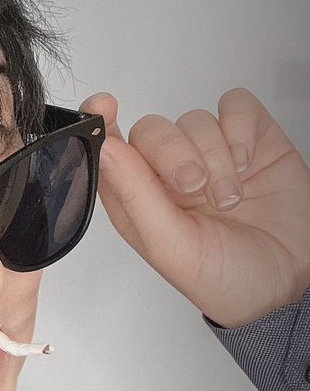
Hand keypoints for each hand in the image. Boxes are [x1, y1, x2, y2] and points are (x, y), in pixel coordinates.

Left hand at [79, 88, 309, 327]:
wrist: (289, 284)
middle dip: (175, 154)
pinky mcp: (250, 139)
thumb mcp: (170, 246)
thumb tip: (104, 150)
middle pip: (153, 130)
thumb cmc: (225, 279)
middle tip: (196, 187)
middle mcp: (169, 175)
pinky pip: (236, 106)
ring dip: (215, 156)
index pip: (109, 151)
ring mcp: (210, 154)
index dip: (101, 123)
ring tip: (229, 196)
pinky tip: (245, 162)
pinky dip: (240, 129)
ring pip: (196, 119)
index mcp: (138, 200)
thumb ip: (134, 195)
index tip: (104, 106)